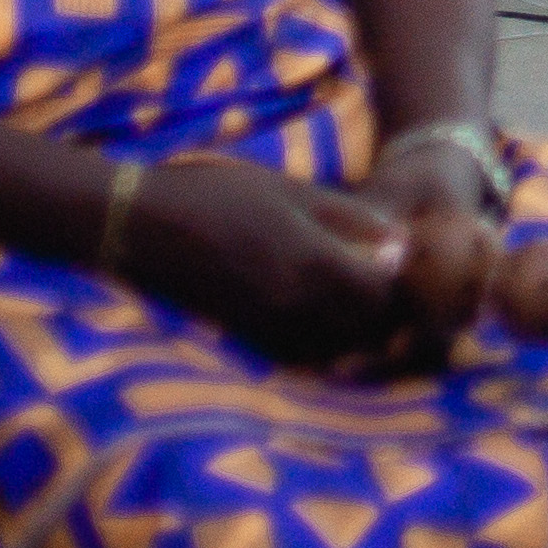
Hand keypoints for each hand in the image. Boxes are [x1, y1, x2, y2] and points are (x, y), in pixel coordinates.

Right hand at [116, 152, 409, 365]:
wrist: (146, 226)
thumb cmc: (223, 195)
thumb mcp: (294, 192)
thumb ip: (352, 220)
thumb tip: (402, 246)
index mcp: (313, 263)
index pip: (384, 296)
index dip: (401, 284)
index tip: (399, 264)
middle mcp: (295, 307)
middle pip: (365, 330)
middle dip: (383, 312)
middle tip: (380, 282)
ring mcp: (269, 330)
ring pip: (336, 350)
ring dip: (354, 332)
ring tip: (351, 298)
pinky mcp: (248, 341)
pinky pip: (302, 355)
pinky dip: (320, 343)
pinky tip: (315, 313)